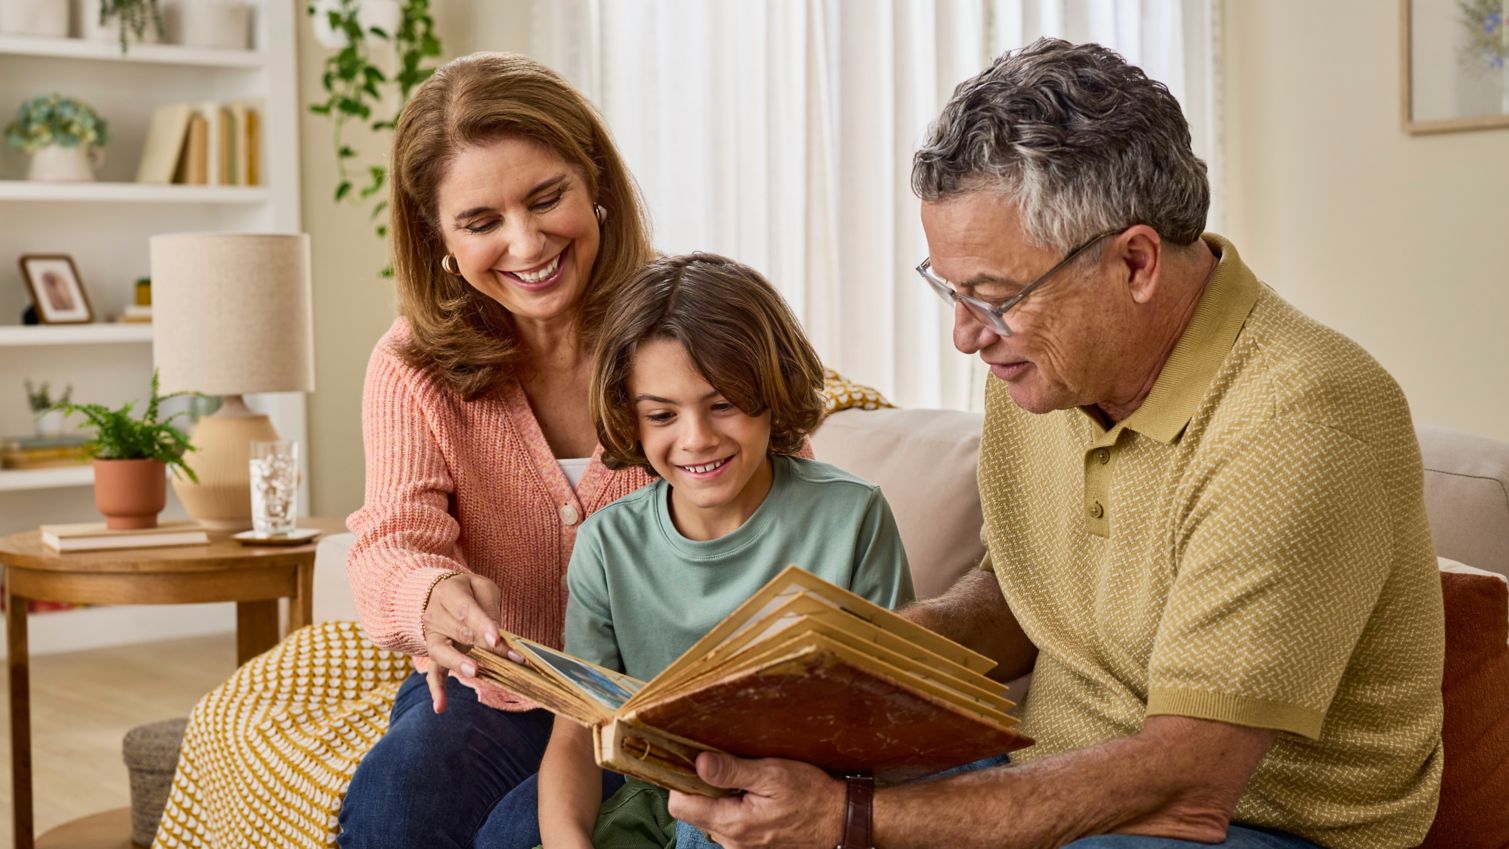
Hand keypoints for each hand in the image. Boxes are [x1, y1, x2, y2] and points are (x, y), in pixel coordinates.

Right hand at [420, 572, 501, 712]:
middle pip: (460, 633)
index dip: (482, 625)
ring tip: (475, 673)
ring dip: (458, 663)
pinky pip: (433, 672)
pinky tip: (441, 707)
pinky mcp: (434, 653)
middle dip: (485, 646)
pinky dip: (436, 689)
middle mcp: (435, 615)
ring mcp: (432, 637)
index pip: (466, 611)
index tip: (496, 640)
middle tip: (509, 658)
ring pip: (442, 652)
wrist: (434, 594)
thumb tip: (497, 635)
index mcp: (449, 593)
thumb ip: (489, 608)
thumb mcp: (480, 588)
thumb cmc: (466, 592)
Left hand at [667, 752, 844, 848]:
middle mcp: (731, 841)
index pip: (680, 806)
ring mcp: (739, 846)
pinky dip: (729, 806)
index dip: (679, 780)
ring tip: (740, 779)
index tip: (690, 760)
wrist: (839, 820)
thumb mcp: (772, 774)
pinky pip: (725, 824)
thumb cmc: (810, 795)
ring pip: (708, 817)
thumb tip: (698, 763)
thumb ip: (732, 771)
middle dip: (699, 787)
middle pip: (692, 812)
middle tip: (720, 764)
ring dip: (715, 797)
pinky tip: (749, 794)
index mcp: (733, 823)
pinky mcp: (748, 845)